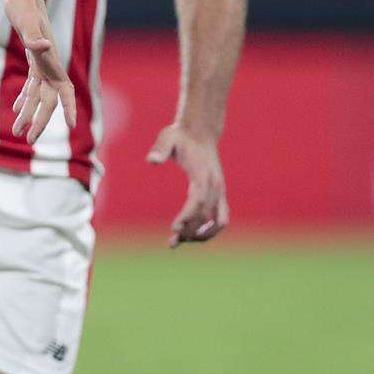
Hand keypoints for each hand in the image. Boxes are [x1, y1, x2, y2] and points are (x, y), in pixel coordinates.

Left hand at [5, 0, 74, 142]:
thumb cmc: (23, 5)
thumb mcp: (26, 21)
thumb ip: (33, 36)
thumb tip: (41, 46)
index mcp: (51, 60)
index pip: (64, 90)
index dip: (69, 108)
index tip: (71, 126)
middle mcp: (50, 63)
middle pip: (48, 99)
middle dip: (39, 120)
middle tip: (28, 140)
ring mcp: (42, 61)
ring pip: (38, 94)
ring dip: (28, 112)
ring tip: (17, 131)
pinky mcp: (32, 57)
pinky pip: (32, 83)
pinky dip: (25, 96)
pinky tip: (16, 108)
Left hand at [147, 124, 227, 247]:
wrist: (200, 131)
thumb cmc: (180, 135)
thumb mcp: (167, 137)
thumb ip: (160, 149)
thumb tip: (152, 161)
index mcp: (203, 174)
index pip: (198, 201)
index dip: (188, 216)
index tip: (174, 228)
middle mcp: (215, 185)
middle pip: (207, 216)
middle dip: (191, 231)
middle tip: (172, 241)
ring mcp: (220, 190)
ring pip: (218, 221)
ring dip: (203, 235)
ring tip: (181, 241)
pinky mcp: (219, 193)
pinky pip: (221, 218)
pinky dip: (210, 230)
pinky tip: (193, 236)